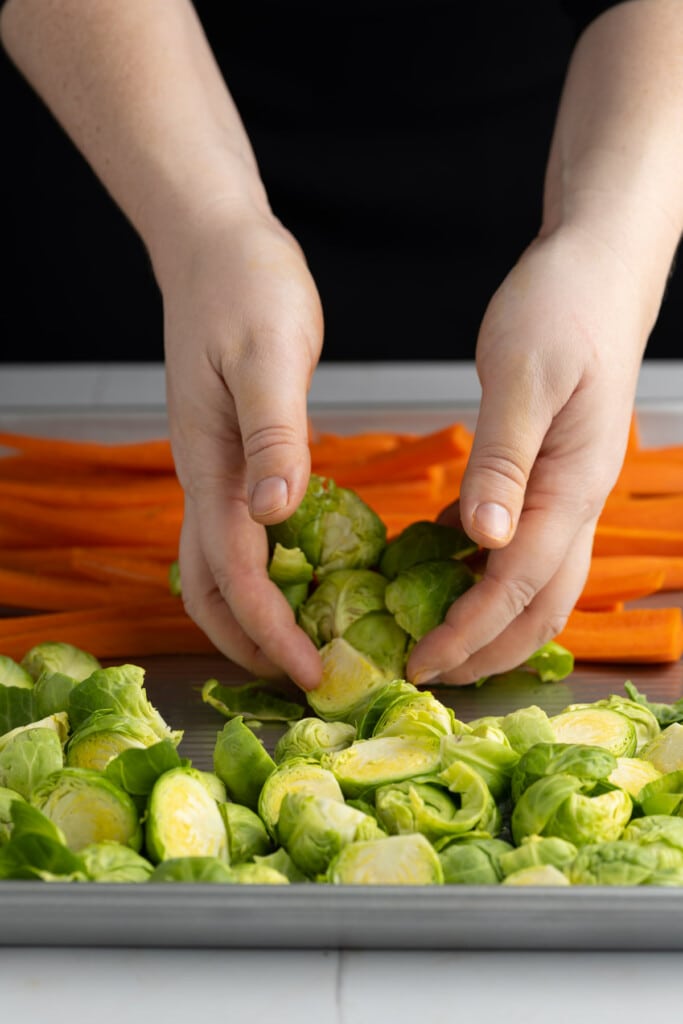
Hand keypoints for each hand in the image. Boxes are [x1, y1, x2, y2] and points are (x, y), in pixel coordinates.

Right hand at [159, 202, 323, 689]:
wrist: (216, 246)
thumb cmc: (246, 288)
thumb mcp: (268, 355)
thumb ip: (272, 433)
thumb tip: (274, 512)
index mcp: (211, 464)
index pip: (236, 574)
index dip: (272, 632)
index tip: (313, 673)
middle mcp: (205, 478)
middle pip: (209, 590)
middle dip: (251, 644)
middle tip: (307, 679)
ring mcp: (213, 469)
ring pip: (218, 568)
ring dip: (253, 617)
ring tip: (307, 643)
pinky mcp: (231, 455)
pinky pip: (239, 535)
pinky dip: (267, 574)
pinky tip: (308, 577)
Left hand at [407, 225, 650, 684]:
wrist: (599, 265)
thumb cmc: (562, 307)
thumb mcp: (524, 378)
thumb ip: (504, 461)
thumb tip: (484, 539)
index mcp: (573, 484)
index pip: (520, 582)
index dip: (471, 629)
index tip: (422, 661)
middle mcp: (579, 499)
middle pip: (541, 602)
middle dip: (487, 647)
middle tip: (426, 672)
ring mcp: (570, 488)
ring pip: (537, 579)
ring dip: (491, 618)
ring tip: (436, 636)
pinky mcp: (552, 472)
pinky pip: (522, 540)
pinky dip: (486, 568)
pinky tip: (444, 564)